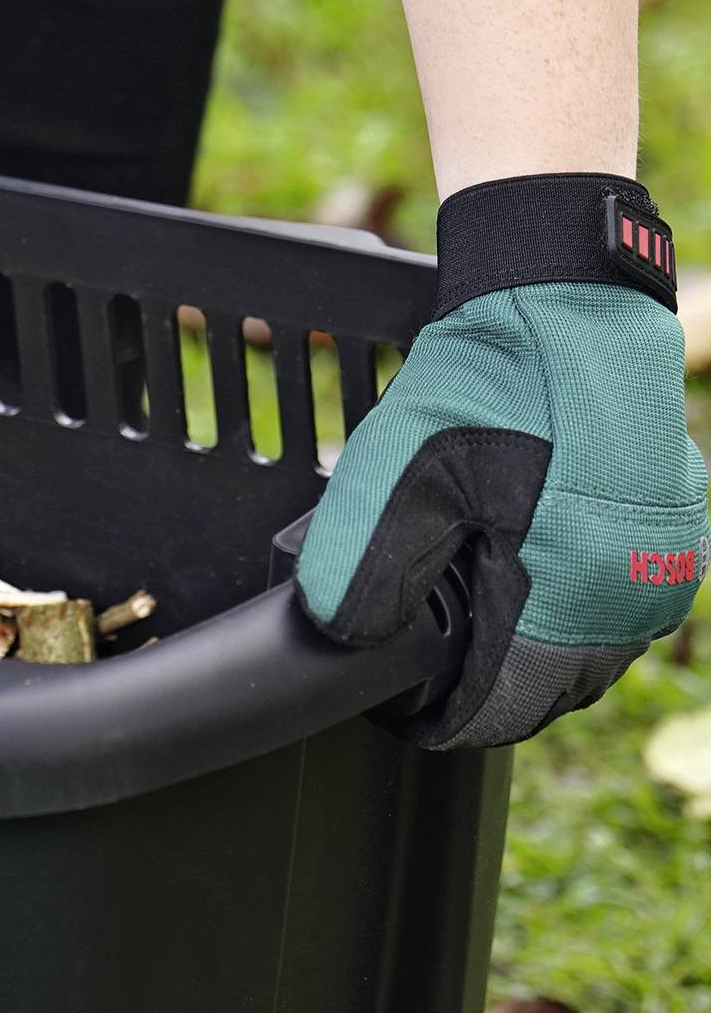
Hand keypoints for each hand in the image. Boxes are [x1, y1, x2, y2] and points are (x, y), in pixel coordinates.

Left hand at [297, 265, 707, 748]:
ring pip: (587, 654)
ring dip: (531, 651)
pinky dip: (569, 609)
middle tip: (424, 654)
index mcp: (569, 599)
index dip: (442, 716)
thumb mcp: (398, 469)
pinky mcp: (677, 537)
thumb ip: (366, 564)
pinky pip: (618, 606)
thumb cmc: (488, 382)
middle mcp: (634, 601)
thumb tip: (344, 640)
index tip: (401, 705)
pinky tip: (523, 572)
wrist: (567, 305)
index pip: (502, 711)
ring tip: (468, 613)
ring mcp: (665, 571)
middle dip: (485, 684)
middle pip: (547, 690)